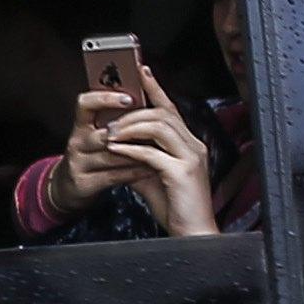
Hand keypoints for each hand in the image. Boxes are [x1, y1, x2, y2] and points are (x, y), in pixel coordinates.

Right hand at [47, 88, 147, 221]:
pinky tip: (150, 168)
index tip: (129, 98)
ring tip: (158, 148)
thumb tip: (143, 93)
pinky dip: (134, 171)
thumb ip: (115, 118)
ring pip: (112, 155)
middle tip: (155, 128)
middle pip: (104, 133)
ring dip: (138, 152)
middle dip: (131, 132)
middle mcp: (77, 142)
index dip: (105, 98)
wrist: (70, 185)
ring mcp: (79, 163)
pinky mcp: (84, 183)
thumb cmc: (92, 154)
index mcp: (81, 124)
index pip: (85, 103)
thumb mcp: (96, 133)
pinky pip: (113, 175)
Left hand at [73, 64, 216, 237]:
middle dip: (133, 112)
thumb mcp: (152, 177)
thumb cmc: (175, 206)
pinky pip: (152, 153)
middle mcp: (194, 145)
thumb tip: (116, 148)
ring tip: (109, 134)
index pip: (171, 109)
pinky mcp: (182, 173)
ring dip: (130, 127)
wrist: (192, 233)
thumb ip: (137, 159)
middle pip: (163, 113)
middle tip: (110, 119)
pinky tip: (116, 150)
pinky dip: (131, 150)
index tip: (141, 70)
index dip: (156, 88)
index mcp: (189, 144)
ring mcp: (190, 158)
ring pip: (159, 127)